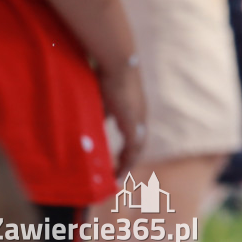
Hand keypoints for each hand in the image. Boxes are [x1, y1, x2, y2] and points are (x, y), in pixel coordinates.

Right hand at [98, 58, 146, 178]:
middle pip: (138, 145)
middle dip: (128, 162)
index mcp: (136, 110)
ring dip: (127, 164)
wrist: (119, 62)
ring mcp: (139, 119)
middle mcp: (141, 116)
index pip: (135, 135)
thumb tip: (99, 120)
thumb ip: (104, 109)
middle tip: (119, 177)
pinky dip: (127, 160)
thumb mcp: (104, 96)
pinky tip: (119, 170)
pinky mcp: (134, 121)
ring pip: (137, 148)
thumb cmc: (108, 74)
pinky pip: (133, 147)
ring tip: (117, 178)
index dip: (128, 150)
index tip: (119, 163)